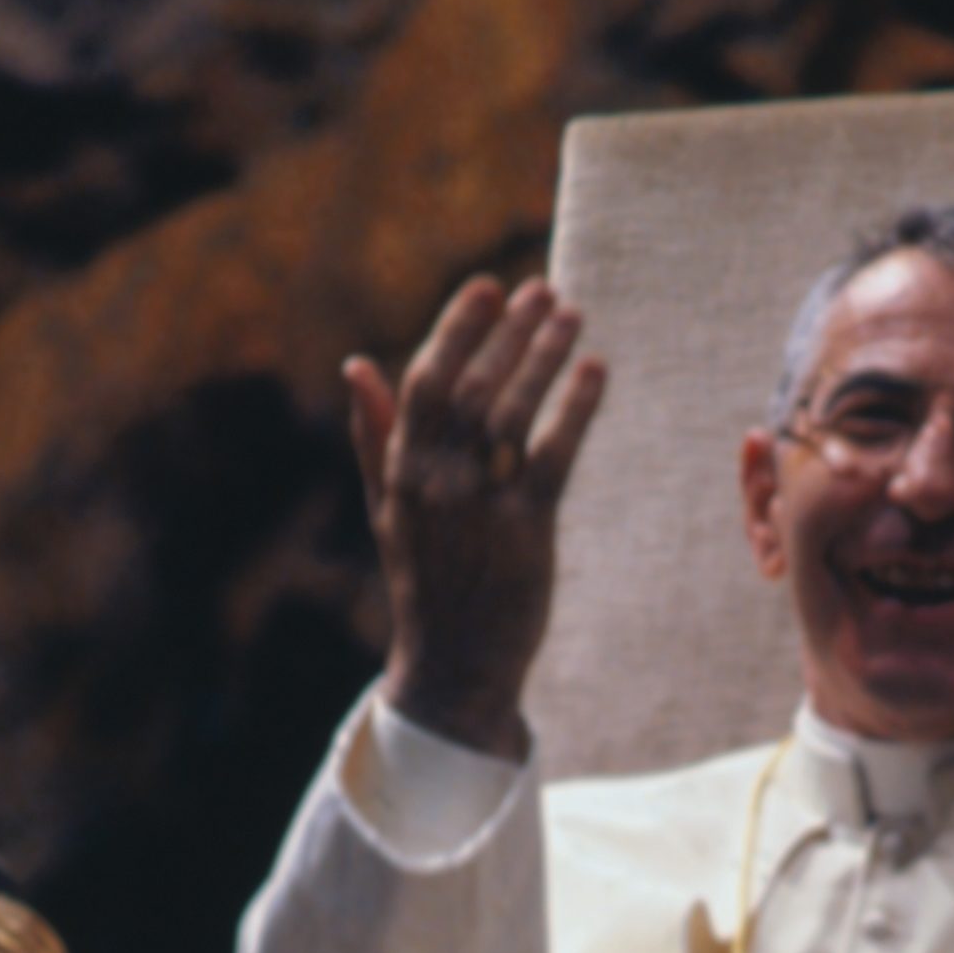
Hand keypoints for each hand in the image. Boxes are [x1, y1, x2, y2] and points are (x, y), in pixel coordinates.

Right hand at [346, 275, 607, 761]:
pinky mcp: (527, 530)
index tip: (488, 288)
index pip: (425, 380)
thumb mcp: (387, 507)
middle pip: (474, 387)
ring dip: (544, 358)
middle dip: (510, 332)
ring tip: (571, 315)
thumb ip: (374, 435)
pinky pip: (555, 455)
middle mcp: (437, 482)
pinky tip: (596, 370)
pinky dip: (577, 409)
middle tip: (542, 289)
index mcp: (401, 470)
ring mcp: (482, 505)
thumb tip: (356, 366)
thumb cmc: (424, 579)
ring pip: (514, 413)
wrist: (455, 664)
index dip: (457, 329)